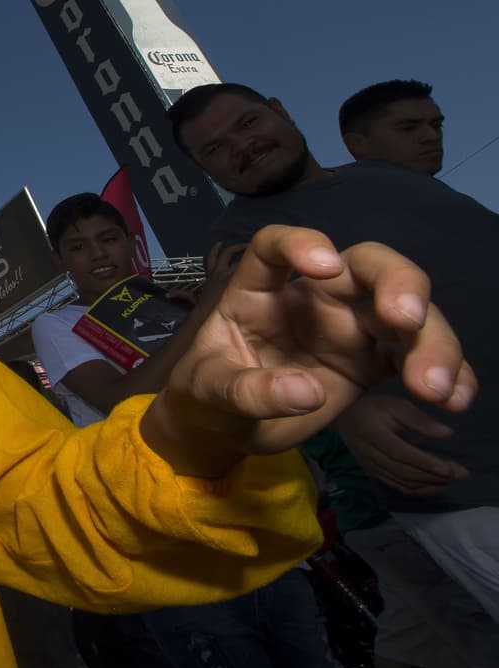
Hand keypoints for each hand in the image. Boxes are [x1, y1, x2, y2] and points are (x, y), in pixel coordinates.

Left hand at [143, 226, 473, 476]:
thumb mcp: (210, 393)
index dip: (301, 241)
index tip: (324, 262)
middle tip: (405, 319)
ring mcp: (347, 326)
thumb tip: (306, 392)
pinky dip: (444, 373)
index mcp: (259, 289)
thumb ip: (248, 391)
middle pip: (367, 266)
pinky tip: (457, 397)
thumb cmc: (209, 393)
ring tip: (432, 388)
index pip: (277, 246)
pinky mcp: (370, 361)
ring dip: (432, 340)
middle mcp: (312, 296)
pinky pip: (414, 357)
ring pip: (405, 312)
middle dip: (398, 282)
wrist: (225, 427)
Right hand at [334, 395, 467, 493]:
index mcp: (373, 433)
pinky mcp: (373, 474)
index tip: (450, 468)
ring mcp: (370, 467)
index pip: (400, 453)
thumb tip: (447, 434)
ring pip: (401, 482)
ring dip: (428, 485)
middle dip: (434, 476)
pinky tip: (434, 486)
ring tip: (451, 480)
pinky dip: (418, 490)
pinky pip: (397, 486)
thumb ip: (420, 420)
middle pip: (403, 471)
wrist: (344, 419)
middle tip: (460, 474)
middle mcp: (370, 454)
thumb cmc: (373, 408)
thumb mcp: (396, 405)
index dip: (425, 462)